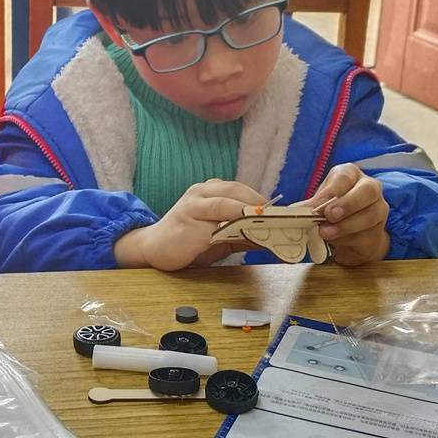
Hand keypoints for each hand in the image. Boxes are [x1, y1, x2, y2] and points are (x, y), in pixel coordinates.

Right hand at [115, 179, 269, 270]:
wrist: (152, 248)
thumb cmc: (187, 240)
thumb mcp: (218, 234)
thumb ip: (242, 232)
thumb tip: (272, 236)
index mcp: (208, 190)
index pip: (240, 189)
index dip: (263, 199)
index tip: (285, 211)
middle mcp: (200, 193)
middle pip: (236, 191)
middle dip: (260, 205)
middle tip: (281, 218)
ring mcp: (193, 208)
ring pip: (227, 205)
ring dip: (250, 215)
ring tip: (269, 224)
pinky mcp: (189, 227)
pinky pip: (217, 228)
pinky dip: (237, 232)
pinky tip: (250, 240)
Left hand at [304, 163, 389, 266]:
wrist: (349, 235)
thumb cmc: (332, 211)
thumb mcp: (318, 205)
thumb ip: (309, 207)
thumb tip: (295, 211)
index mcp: (350, 175)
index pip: (345, 176)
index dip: (332, 190)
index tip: (318, 204)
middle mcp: (369, 188)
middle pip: (367, 191)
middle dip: (347, 204)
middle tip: (329, 216)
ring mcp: (378, 210)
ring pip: (369, 216)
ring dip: (345, 226)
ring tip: (326, 233)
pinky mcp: (378, 232)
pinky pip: (366, 236)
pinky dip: (348, 240)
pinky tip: (335, 241)